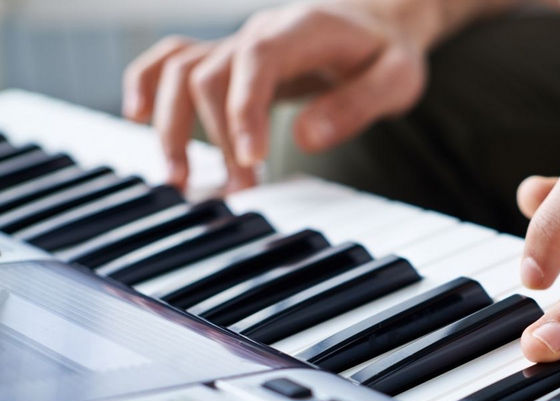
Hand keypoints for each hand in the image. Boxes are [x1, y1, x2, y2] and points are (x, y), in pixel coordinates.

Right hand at [122, 0, 436, 190]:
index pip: (257, 60)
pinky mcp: (229, 61)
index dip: (245, 110)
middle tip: (238, 193)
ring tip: (180, 179)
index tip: (251, 162)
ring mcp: (238, 44)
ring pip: (180, 70)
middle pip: (209, 73)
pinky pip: (173, 60)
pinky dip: (147, 84)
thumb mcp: (398, 78)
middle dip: (216, 138)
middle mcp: (259, 31)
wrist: (379, 24)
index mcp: (302, 29)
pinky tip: (137, 118)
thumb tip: (307, 140)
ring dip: (172, 124)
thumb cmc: (388, 53)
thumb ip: (357, 105)